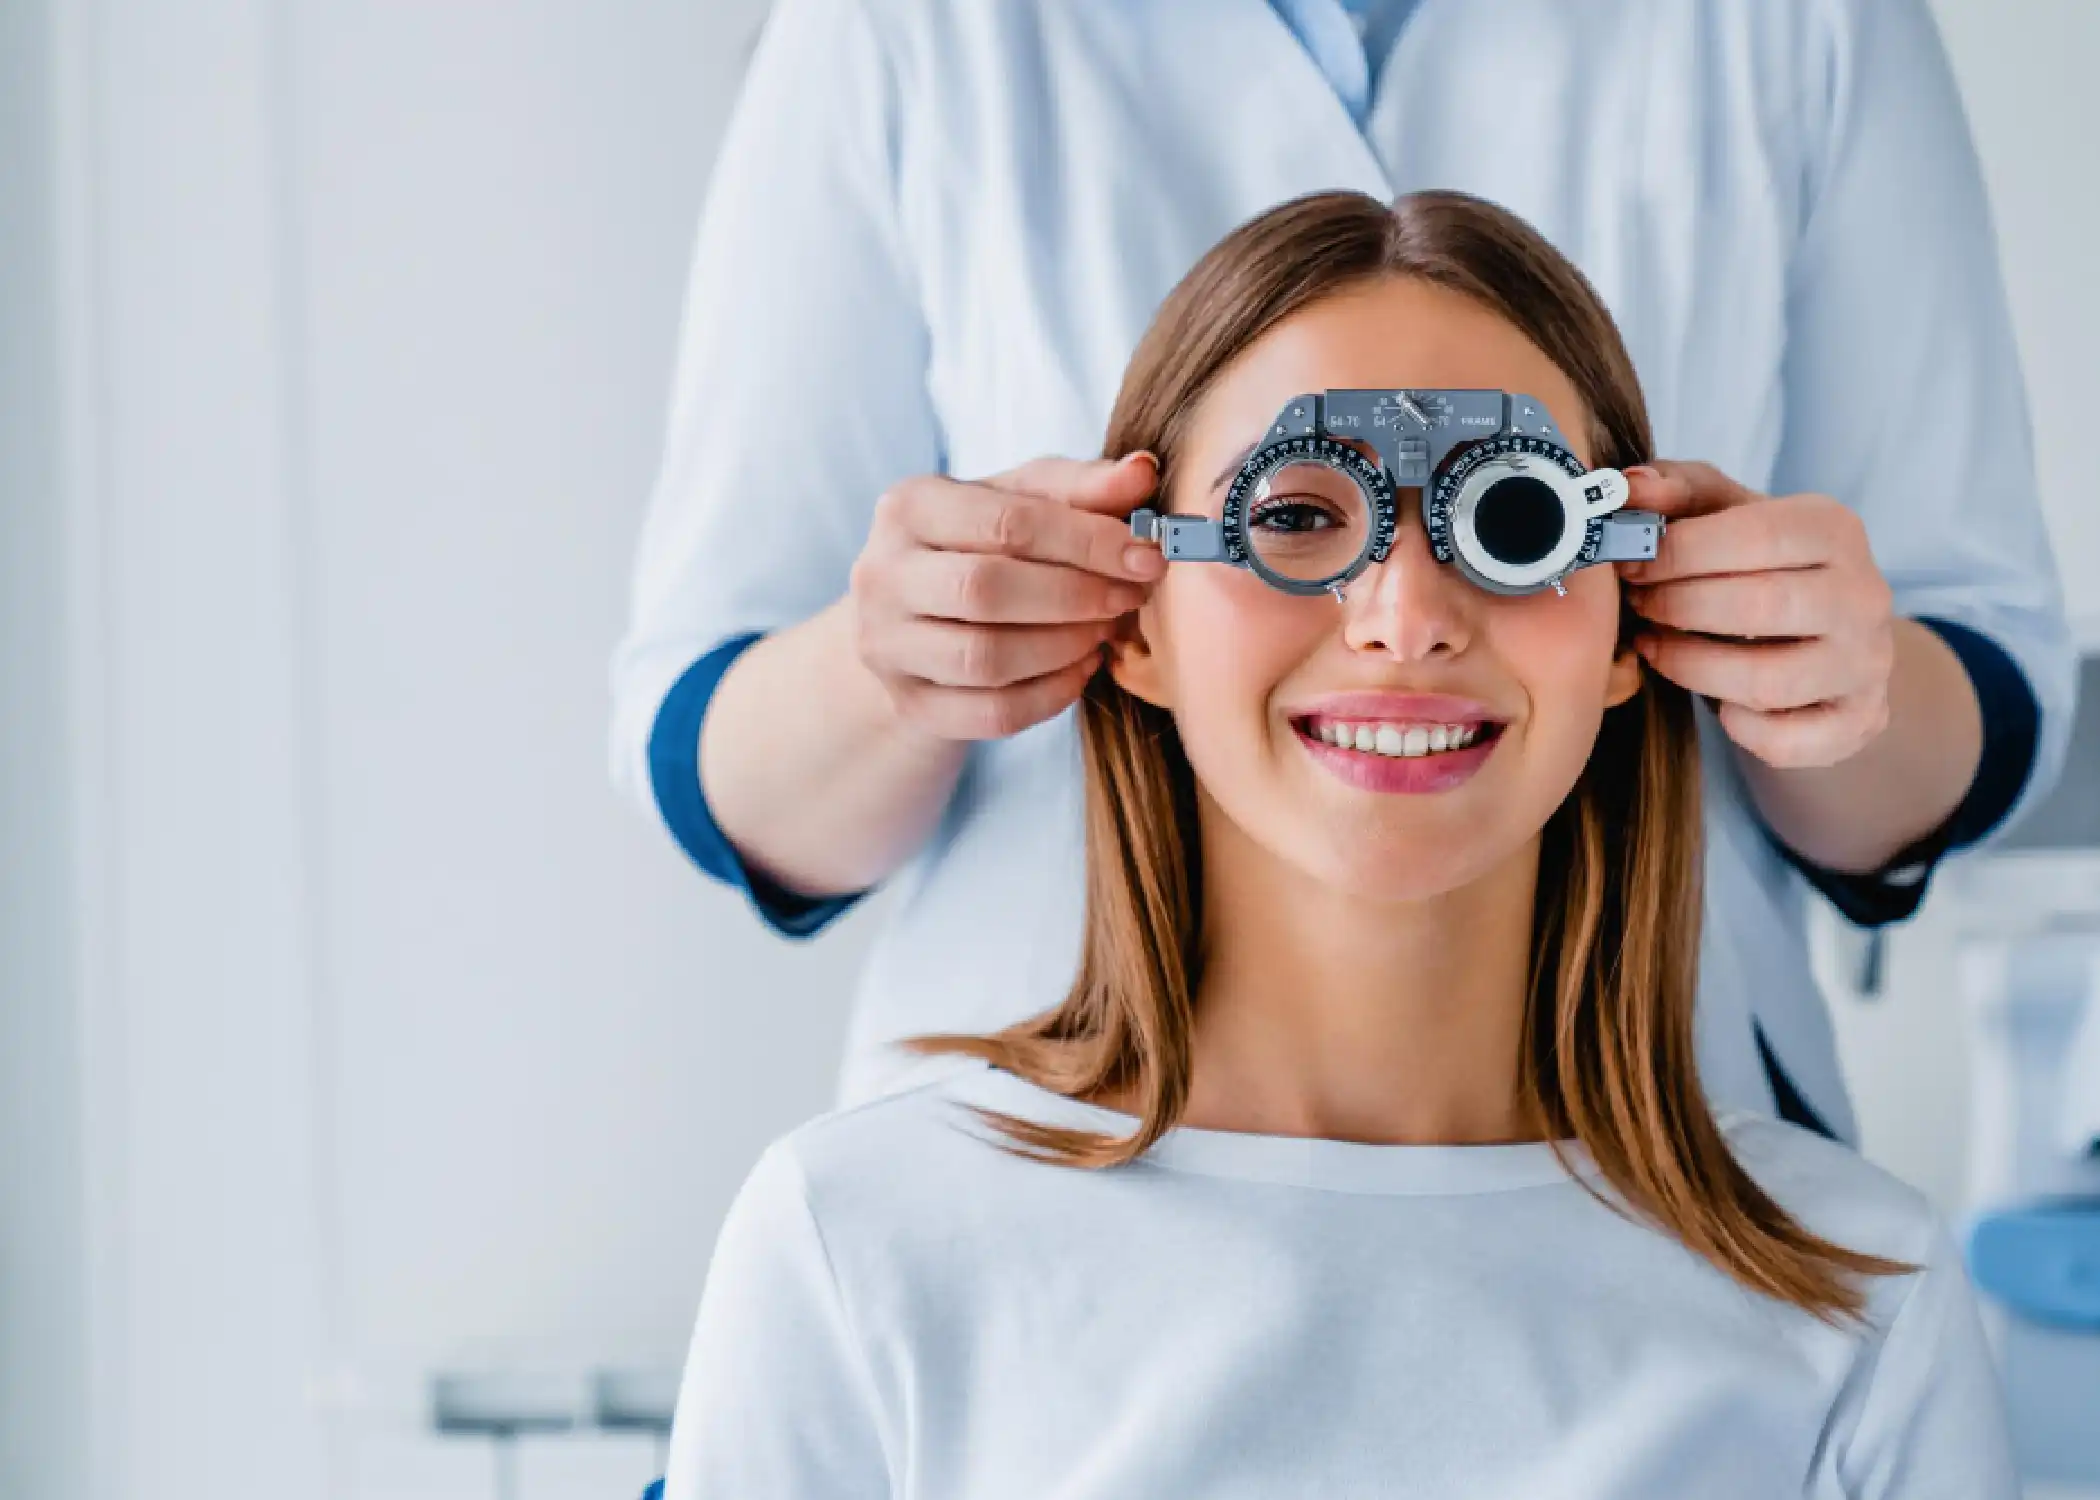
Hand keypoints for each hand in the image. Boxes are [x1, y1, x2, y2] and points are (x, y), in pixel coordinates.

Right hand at [849, 452, 1165, 739]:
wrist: (916, 618)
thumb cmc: (980, 545)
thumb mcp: (1023, 501)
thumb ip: (1082, 486)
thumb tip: (1143, 472)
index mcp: (909, 507)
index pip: (1008, 522)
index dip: (1088, 541)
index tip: (1146, 556)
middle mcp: (882, 575)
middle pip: (987, 590)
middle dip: (1076, 596)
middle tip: (1129, 597)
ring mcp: (887, 646)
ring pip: (986, 659)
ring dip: (1065, 647)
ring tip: (1104, 630)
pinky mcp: (908, 704)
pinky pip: (990, 713)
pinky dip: (1051, 695)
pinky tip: (1081, 668)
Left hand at [1617, 461, 1894, 768]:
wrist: (1829, 639)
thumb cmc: (1759, 566)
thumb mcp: (1724, 515)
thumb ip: (1677, 492)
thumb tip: (1630, 489)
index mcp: (1835, 530)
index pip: (1756, 534)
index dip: (1679, 553)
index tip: (1630, 564)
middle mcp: (1865, 595)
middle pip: (1759, 605)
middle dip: (1677, 608)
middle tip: (1638, 606)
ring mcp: (1867, 664)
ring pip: (1766, 681)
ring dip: (1691, 668)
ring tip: (1657, 648)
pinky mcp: (1858, 721)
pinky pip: (1783, 739)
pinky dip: (1737, 728)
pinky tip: (1715, 703)